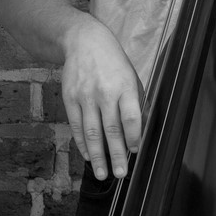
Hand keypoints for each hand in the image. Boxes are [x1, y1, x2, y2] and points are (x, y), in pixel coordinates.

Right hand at [61, 18, 142, 180]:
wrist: (85, 41)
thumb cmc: (113, 63)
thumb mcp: (132, 76)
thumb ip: (138, 102)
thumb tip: (145, 129)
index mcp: (124, 85)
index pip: (131, 116)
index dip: (133, 136)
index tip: (136, 151)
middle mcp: (104, 92)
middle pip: (111, 129)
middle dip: (116, 154)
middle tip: (120, 174)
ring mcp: (85, 96)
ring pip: (91, 132)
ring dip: (97, 156)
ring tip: (103, 174)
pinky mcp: (70, 99)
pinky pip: (77, 126)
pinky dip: (82, 144)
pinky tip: (88, 156)